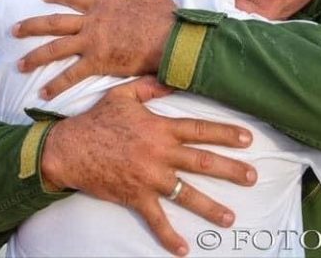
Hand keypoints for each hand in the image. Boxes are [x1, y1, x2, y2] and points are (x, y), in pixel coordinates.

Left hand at [14, 0, 175, 98]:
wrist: (169, 37)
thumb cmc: (164, 15)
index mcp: (104, 4)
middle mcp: (92, 22)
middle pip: (55, 22)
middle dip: (32, 26)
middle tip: (14, 29)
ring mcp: (92, 42)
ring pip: (56, 48)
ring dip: (35, 56)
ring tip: (19, 64)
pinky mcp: (97, 62)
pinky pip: (71, 75)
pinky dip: (56, 85)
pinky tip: (43, 93)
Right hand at [42, 79, 256, 255]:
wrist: (67, 149)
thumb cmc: (95, 120)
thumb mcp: (123, 95)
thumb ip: (150, 87)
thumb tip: (172, 79)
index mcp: (160, 129)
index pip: (200, 130)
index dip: (226, 134)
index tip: (248, 139)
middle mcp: (160, 154)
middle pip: (202, 163)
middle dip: (231, 170)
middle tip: (253, 177)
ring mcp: (149, 178)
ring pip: (186, 194)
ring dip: (210, 207)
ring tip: (231, 217)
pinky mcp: (135, 197)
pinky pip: (156, 219)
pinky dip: (169, 236)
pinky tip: (184, 249)